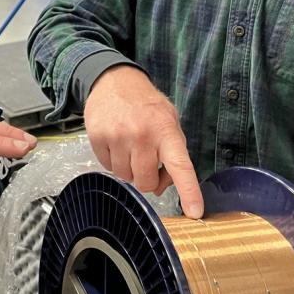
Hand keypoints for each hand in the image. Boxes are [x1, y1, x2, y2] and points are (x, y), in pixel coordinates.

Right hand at [83, 66, 203, 217]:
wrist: (114, 81)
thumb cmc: (146, 105)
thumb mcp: (169, 121)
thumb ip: (171, 154)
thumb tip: (160, 186)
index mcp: (166, 130)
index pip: (180, 166)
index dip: (189, 191)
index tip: (195, 212)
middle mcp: (142, 135)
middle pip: (146, 182)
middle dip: (148, 178)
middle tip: (147, 161)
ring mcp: (118, 137)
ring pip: (125, 177)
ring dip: (129, 169)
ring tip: (130, 147)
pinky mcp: (98, 138)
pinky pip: (108, 168)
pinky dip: (113, 162)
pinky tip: (116, 144)